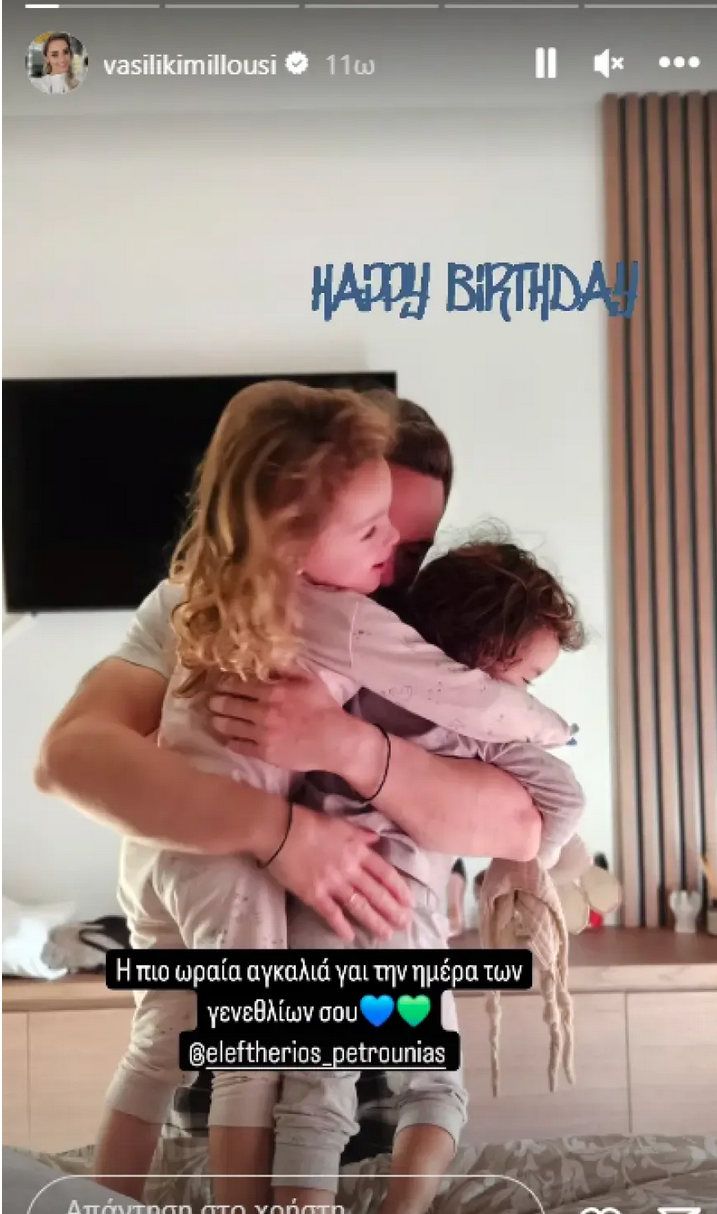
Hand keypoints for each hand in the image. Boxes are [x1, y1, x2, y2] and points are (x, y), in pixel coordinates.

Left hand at [208, 670, 352, 772]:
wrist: (335, 741)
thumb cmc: (324, 708)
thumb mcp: (309, 681)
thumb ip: (287, 670)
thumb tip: (268, 662)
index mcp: (273, 692)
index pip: (241, 687)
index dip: (227, 685)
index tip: (219, 685)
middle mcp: (264, 713)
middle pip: (231, 706)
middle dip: (217, 703)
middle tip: (211, 702)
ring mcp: (262, 735)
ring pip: (231, 727)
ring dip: (219, 722)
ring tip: (214, 720)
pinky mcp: (265, 753)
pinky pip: (241, 747)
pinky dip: (231, 742)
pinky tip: (227, 739)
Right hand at [268, 803, 412, 941]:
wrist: (279, 830)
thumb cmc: (309, 822)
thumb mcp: (341, 823)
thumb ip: (361, 834)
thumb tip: (377, 840)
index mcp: (358, 851)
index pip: (385, 873)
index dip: (399, 889)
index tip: (410, 902)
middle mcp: (349, 869)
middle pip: (376, 894)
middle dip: (392, 911)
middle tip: (405, 924)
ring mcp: (332, 883)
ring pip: (359, 906)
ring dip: (374, 921)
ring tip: (386, 933)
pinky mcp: (313, 894)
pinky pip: (331, 913)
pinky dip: (341, 925)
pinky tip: (350, 936)